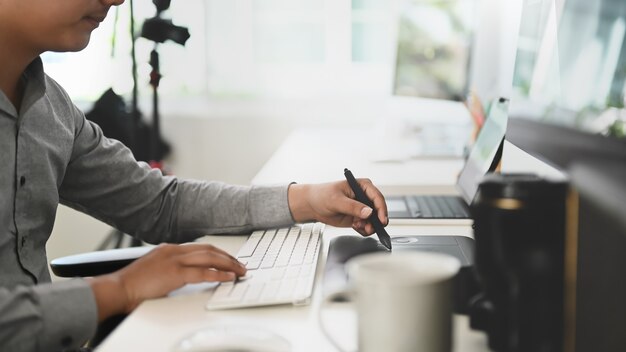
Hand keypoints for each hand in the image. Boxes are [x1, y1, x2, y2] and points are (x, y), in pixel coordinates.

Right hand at [88, 243, 245, 320]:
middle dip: (227, 257)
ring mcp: (175, 260)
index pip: (200, 247)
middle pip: (208, 250)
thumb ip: (169, 269)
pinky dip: (220, 274)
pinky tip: (229, 277)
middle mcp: (174, 250)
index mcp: (169, 248)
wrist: (117, 288)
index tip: (228, 259)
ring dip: (228, 264)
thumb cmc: (132, 284)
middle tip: (240, 264)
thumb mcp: (154, 270)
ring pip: (210, 258)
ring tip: (240, 270)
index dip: (217, 253)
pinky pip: (204, 272)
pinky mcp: (175, 273)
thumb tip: (184, 276)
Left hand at [288, 180, 387, 235]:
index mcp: (362, 186)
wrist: (313, 205)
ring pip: (374, 220)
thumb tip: (368, 212)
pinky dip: (364, 229)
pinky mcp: (358, 218)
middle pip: (378, 210)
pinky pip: (367, 226)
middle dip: (375, 221)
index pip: (377, 197)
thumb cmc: (322, 195)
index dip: (381, 209)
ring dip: (369, 226)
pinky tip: (356, 227)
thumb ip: (353, 207)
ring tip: (358, 226)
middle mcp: (364, 197)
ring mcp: (362, 208)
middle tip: (368, 227)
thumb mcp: (337, 200)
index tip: (381, 220)